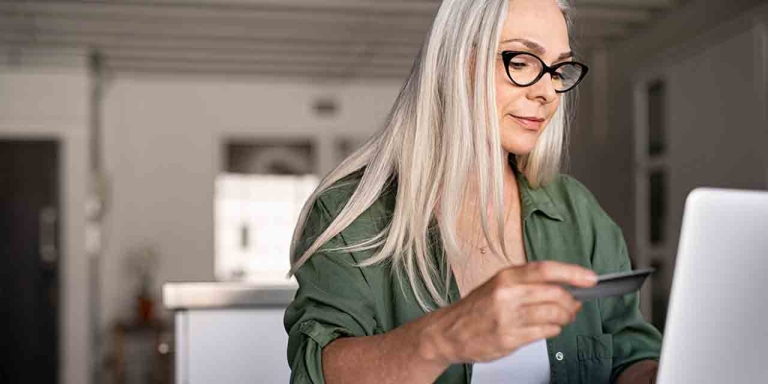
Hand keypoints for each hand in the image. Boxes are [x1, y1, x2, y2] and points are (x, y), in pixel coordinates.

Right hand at [420, 261, 596, 363]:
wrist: (448, 333)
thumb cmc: (475, 308)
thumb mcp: (498, 285)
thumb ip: (528, 284)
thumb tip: (566, 286)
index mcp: (505, 277)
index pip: (546, 270)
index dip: (572, 273)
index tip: (590, 279)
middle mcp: (507, 294)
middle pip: (555, 294)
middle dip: (572, 302)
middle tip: (574, 306)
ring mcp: (508, 318)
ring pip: (554, 315)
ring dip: (565, 318)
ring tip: (561, 318)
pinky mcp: (509, 338)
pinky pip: (544, 332)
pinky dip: (552, 330)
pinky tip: (547, 328)